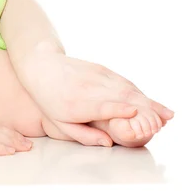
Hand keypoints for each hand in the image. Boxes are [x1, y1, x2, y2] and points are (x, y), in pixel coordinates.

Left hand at [19, 52, 173, 144]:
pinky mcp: (102, 69)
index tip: (135, 113)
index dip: (118, 108)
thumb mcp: (59, 122)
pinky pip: (123, 81)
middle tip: (164, 121)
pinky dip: (139, 91)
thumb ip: (84, 135)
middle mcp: (89, 87)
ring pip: (126, 88)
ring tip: (166, 114)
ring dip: (147, 101)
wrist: (41, 65)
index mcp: (77, 103)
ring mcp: (96, 76)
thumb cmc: (48, 99)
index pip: (101, 105)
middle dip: (144, 108)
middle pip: (120, 97)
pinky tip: (151, 102)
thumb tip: (109, 143)